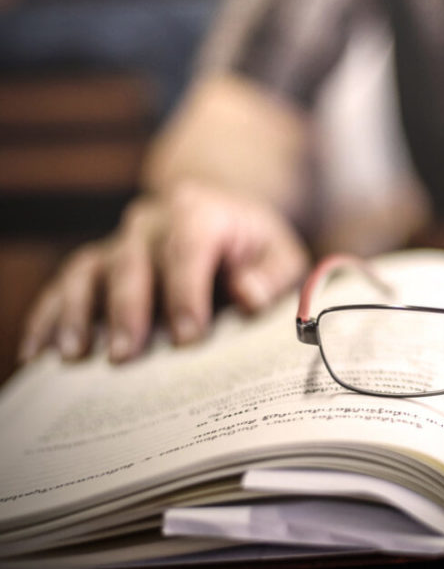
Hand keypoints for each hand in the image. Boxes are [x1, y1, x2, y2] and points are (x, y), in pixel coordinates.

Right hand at [19, 182, 309, 362]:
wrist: (222, 215)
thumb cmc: (256, 247)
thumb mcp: (281, 254)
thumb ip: (273, 275)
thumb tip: (249, 296)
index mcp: (201, 212)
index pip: (188, 246)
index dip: (186, 291)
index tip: (188, 337)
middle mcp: (152, 220)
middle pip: (133, 260)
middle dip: (129, 309)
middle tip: (126, 356)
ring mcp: (120, 240)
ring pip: (90, 269)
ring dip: (79, 312)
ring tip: (75, 356)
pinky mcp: (99, 261)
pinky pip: (68, 283)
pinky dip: (51, 315)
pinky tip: (38, 351)